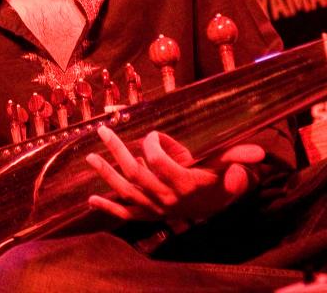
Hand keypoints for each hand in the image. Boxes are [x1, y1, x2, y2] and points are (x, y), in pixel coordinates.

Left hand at [86, 125, 263, 223]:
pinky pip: (126, 215)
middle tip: (102, 131)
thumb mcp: (230, 169)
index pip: (160, 163)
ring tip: (89, 156)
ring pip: (126, 192)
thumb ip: (239, 159)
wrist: (214, 209)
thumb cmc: (219, 183)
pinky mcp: (148, 214)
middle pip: (136, 174)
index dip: (153, 145)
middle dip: (117, 150)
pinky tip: (91, 200)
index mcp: (185, 183)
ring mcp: (154, 208)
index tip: (151, 133)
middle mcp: (166, 197)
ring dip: (106, 174)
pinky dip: (108, 209)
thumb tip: (256, 152)